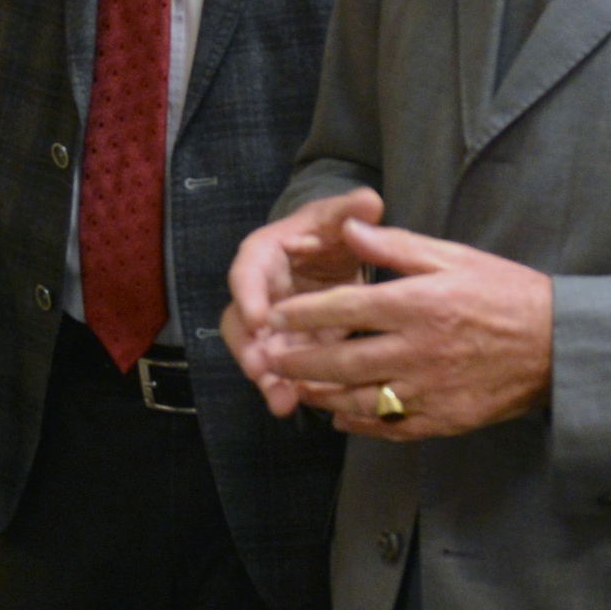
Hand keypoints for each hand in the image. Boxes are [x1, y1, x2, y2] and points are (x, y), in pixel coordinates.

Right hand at [221, 189, 384, 415]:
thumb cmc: (331, 229)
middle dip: (249, 347)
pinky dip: (287, 388)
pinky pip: (281, 370)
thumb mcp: (340, 215)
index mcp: (264, 255)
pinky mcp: (289, 346)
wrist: (334, 251)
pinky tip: (298, 406)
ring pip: (258, 353)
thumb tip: (368, 203)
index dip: (249, 294)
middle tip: (259, 369)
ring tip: (281, 401)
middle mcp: (258, 292)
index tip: (259, 318)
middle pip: (242, 322)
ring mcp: (271, 324)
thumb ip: (352, 209)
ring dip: (267, 378)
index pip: (247, 271)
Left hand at [240, 216, 553, 439]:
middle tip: (271, 358)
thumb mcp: (453, 257)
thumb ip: (395, 245)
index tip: (277, 316)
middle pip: (341, 363)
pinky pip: (391, 428)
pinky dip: (359, 425)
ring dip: (321, 396)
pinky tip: (340, 416)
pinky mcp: (445, 419)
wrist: (560, 345)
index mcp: (419, 305)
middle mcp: (419, 351)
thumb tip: (348, 226)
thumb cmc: (507, 293)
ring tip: (297, 387)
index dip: (303, 314)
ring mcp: (432, 390)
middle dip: (298, 362)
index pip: (344, 309)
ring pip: (359, 401)